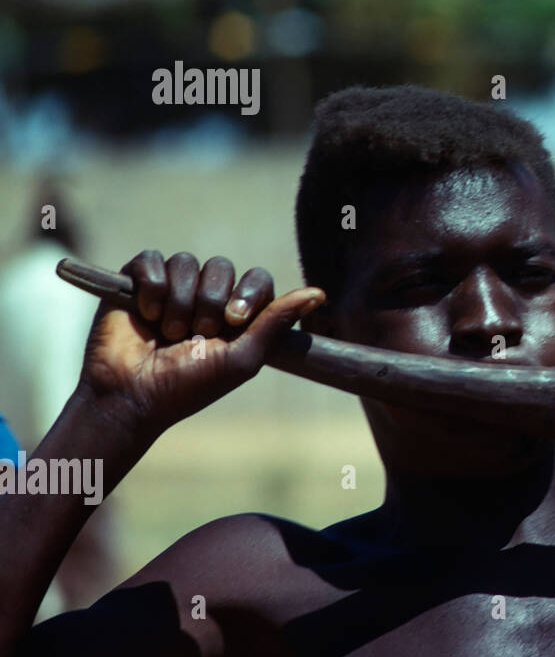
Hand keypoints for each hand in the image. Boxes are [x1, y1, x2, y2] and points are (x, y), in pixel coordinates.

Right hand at [78, 251, 324, 440]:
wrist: (131, 396)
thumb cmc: (189, 385)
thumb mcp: (243, 358)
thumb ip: (277, 322)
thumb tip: (320, 292)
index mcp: (235, 313)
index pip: (257, 278)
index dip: (248, 294)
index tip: (233, 321)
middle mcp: (205, 295)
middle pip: (221, 266)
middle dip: (208, 302)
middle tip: (194, 335)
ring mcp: (171, 287)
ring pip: (186, 262)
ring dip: (179, 301)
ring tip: (168, 332)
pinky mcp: (137, 282)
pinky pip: (152, 260)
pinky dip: (152, 286)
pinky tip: (146, 313)